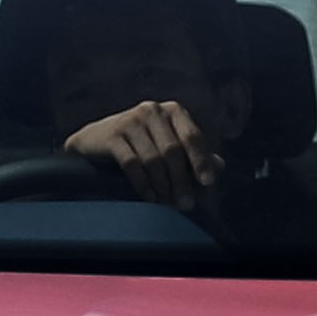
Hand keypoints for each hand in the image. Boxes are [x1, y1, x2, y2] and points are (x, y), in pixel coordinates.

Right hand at [65, 97, 217, 209]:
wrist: (96, 141)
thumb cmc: (141, 144)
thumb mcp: (168, 145)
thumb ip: (194, 155)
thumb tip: (220, 166)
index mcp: (172, 111)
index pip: (192, 137)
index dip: (201, 161)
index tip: (208, 183)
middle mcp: (152, 111)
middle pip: (173, 151)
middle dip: (182, 181)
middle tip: (186, 204)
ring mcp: (130, 120)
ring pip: (153, 159)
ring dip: (163, 186)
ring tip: (168, 204)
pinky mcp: (113, 135)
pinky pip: (132, 163)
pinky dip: (143, 184)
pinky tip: (150, 198)